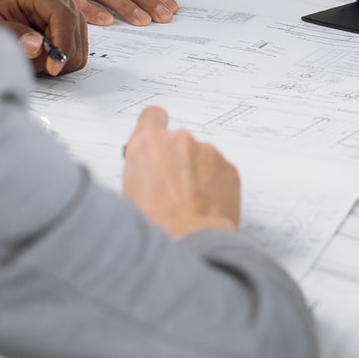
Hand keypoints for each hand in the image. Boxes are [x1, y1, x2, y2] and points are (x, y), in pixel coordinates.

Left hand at [0, 0, 87, 75]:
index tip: (52, 68)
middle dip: (59, 55)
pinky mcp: (72, 20)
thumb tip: (36, 46)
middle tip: (36, 67)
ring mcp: (67, 6)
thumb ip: (9, 33)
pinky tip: (44, 57)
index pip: (63, 16)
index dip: (62, 44)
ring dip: (61, 58)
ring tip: (35, 59)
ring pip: (80, 41)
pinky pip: (79, 46)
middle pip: (75, 30)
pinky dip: (64, 58)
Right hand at [122, 107, 239, 236]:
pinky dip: (215, 185)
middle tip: (172, 188)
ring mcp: (207, 152)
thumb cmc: (156, 224)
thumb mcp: (129, 191)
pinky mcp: (229, 168)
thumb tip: (146, 170)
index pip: (152, 116)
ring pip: (201, 158)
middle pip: (178, 142)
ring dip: (197, 173)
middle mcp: (179, 140)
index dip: (155, 127)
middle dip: (177, 160)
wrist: (189, 242)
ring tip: (189, 202)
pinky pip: (219, 172)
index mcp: (148, 143)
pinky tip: (204, 205)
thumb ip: (141, 167)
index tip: (158, 138)